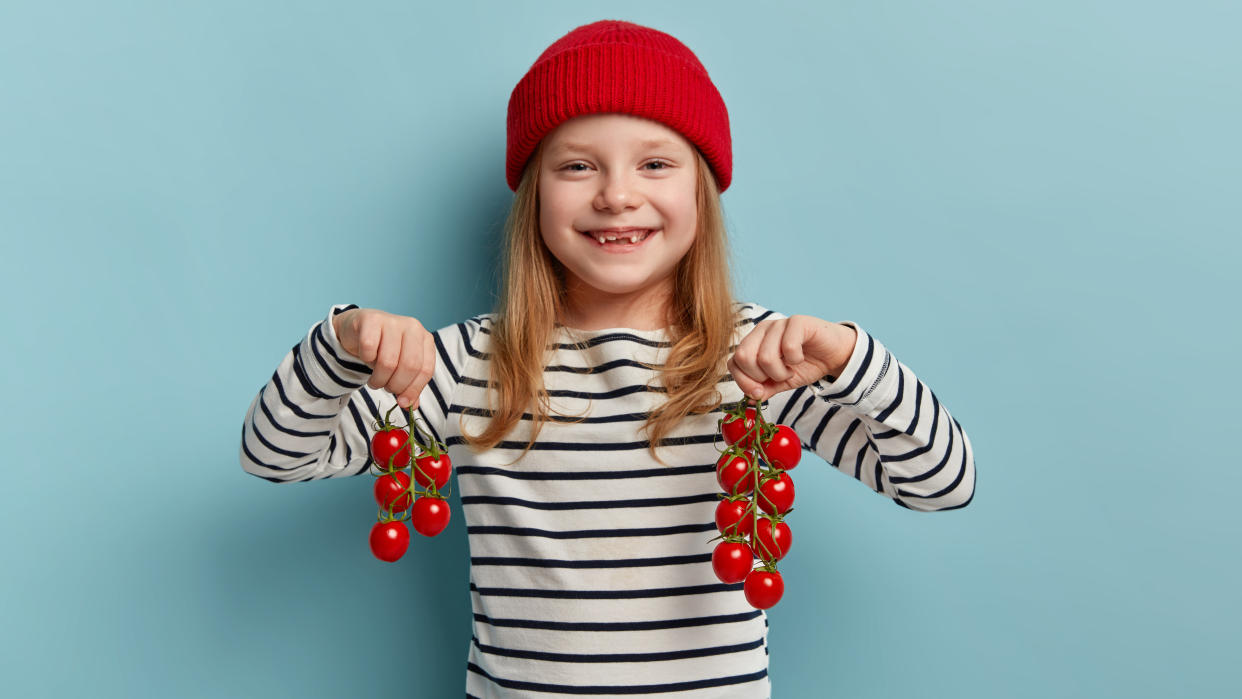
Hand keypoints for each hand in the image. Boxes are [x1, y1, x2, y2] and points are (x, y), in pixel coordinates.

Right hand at [332, 308, 434, 409]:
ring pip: (388, 361)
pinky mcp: (372, 319)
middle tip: (385, 388)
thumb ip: (409, 386)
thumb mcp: (400, 367)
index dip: (414, 390)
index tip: (403, 403)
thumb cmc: (384, 349)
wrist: (360, 326)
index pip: (426, 370)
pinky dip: (365, 360)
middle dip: (395, 385)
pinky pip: (369, 349)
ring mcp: (393, 321)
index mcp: (425, 339)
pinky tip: (366, 358)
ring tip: (375, 380)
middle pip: (409, 366)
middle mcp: (413, 327)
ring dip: (379, 378)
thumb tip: (411, 406)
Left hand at [728, 315, 856, 400]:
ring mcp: (778, 324)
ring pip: (764, 357)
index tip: (761, 391)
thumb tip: (749, 399)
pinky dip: (795, 360)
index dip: (744, 381)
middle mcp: (762, 330)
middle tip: (779, 376)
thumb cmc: (805, 364)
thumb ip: (764, 389)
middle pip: (743, 357)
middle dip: (761, 377)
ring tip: (791, 368)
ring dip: (781, 372)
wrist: (834, 354)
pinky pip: (787, 347)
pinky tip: (800, 358)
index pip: (733, 362)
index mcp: (753, 342)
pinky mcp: (797, 322)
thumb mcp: (781, 382)